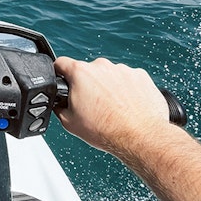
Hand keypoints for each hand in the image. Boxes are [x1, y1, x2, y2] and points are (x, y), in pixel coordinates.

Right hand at [53, 56, 173, 155]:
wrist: (140, 138)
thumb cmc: (108, 131)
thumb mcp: (69, 122)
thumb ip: (60, 107)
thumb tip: (59, 103)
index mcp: (81, 73)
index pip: (61, 63)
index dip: (59, 72)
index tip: (62, 79)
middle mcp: (102, 67)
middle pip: (88, 71)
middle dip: (88, 85)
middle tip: (92, 105)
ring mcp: (123, 70)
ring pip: (109, 76)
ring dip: (108, 87)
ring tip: (112, 109)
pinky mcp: (141, 76)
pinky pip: (128, 80)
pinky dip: (126, 90)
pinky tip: (126, 107)